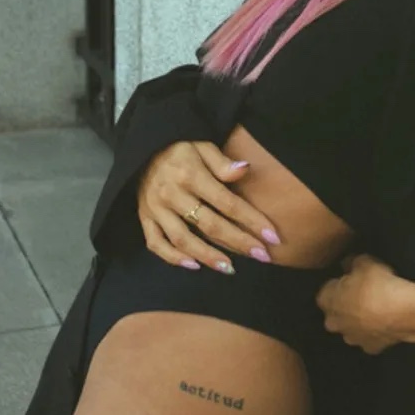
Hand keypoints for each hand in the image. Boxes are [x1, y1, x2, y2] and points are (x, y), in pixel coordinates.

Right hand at [137, 141, 280, 272]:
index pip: (227, 203)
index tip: (272, 237)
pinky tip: (194, 266)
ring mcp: (155, 209)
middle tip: (262, 256)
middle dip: (238, 242)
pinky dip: (172, 257)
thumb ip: (222, 162)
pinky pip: (155, 243)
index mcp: (190, 175)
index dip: (251, 221)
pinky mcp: (144, 218)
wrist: (142, 149)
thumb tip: (245, 169)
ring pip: (183, 239)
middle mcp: (172, 194)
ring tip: (230, 268)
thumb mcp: (203, 146)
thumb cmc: (181, 149)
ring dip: (208, 256)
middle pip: (209, 224)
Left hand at [316, 253, 411, 354]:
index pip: (325, 291)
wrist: (402, 313)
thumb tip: (347, 264)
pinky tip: (386, 323)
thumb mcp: (365, 262)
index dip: (338, 284)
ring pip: (351, 328)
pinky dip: (376, 332)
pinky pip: (370, 339)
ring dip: (359, 320)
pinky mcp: (371, 348)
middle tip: (363, 293)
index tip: (350, 279)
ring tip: (377, 308)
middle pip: (335, 313)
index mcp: (327, 300)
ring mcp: (352, 338)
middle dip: (345, 305)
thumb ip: (352, 262)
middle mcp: (334, 322)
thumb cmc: (377, 285)